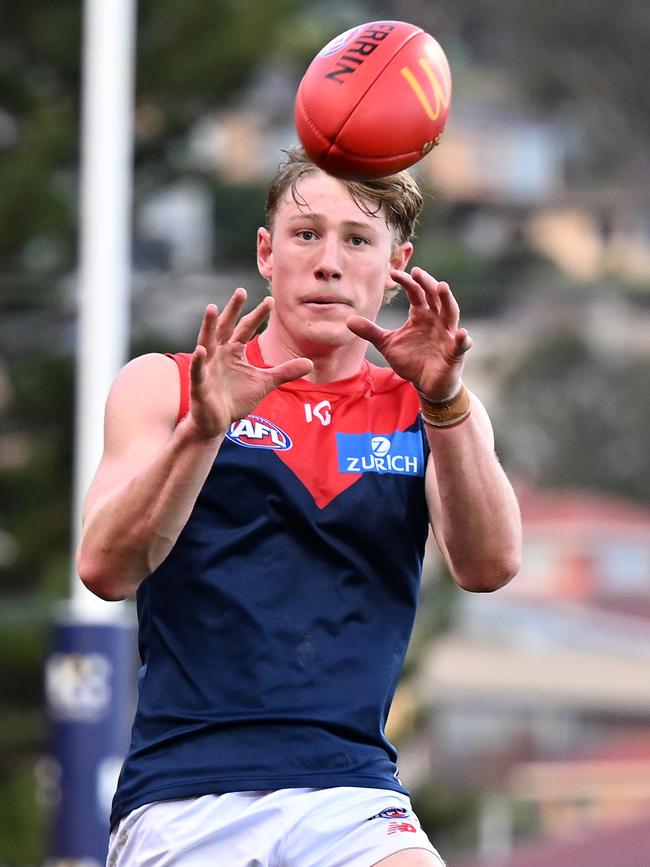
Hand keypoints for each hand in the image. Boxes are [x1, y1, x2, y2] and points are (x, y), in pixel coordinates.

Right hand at [187, 288, 312, 438]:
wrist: (217, 422)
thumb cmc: (236, 399)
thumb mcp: (265, 383)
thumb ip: (284, 372)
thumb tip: (309, 362)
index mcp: (234, 351)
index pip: (246, 328)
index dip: (257, 315)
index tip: (270, 300)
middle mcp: (219, 353)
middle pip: (226, 327)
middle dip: (233, 310)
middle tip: (241, 290)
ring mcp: (207, 366)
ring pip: (207, 342)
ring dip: (209, 325)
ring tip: (212, 308)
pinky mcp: (199, 384)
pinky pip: (199, 370)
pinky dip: (199, 360)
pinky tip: (202, 350)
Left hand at [346, 267, 471, 398]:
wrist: (426, 383)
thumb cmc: (411, 360)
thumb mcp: (387, 344)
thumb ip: (371, 331)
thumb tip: (348, 320)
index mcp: (421, 315)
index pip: (416, 292)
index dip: (406, 282)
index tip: (392, 274)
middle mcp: (436, 320)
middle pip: (435, 296)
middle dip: (427, 283)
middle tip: (418, 272)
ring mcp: (448, 334)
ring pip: (451, 313)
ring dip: (447, 300)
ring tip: (442, 287)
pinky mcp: (455, 352)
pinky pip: (460, 344)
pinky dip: (462, 339)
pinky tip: (462, 334)